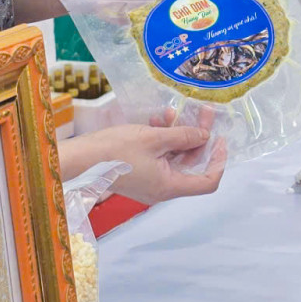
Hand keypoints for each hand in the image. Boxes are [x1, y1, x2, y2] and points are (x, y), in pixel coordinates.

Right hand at [78, 115, 226, 203]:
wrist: (79, 158)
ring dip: (179, 135)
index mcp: (169, 186)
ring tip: (175, 112)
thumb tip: (204, 135)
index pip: (207, 182)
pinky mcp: (140, 173)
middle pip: (191, 166)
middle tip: (204, 114)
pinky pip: (160, 158)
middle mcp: (162, 189)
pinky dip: (163, 140)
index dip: (218, 161)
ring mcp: (150, 182)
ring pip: (175, 159)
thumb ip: (183, 136)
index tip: (221, 140)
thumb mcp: (154, 138)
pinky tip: (159, 120)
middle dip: (198, 139)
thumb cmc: (114, 150)